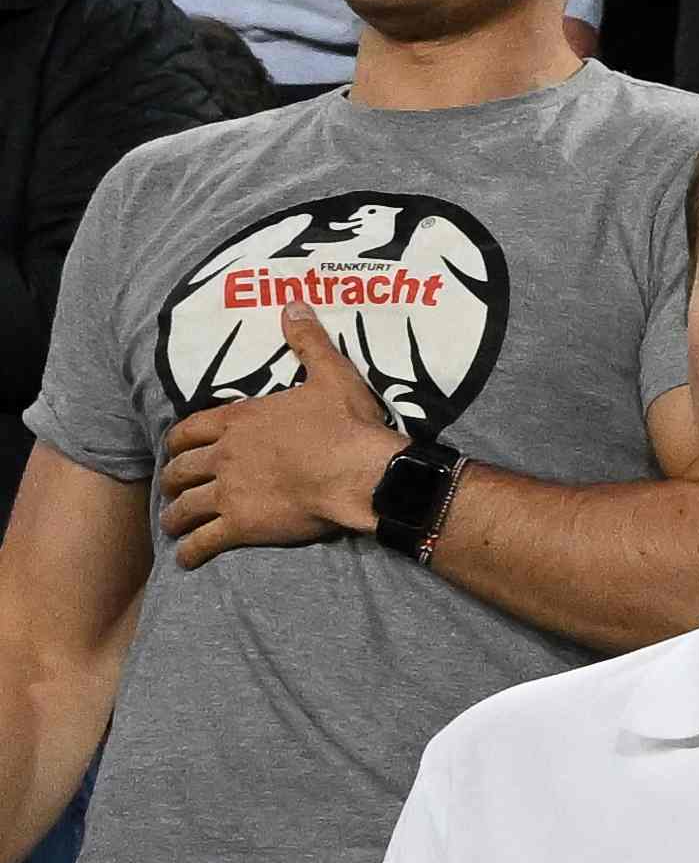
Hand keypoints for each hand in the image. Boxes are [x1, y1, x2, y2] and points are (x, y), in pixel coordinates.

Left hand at [157, 314, 405, 569]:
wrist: (362, 473)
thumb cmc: (347, 425)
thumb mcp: (331, 375)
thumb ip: (307, 342)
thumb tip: (293, 304)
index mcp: (239, 421)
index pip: (187, 431)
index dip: (176, 442)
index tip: (175, 450)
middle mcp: (224, 456)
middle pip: (178, 470)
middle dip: (171, 480)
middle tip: (174, 488)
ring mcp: (229, 492)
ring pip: (183, 507)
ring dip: (174, 516)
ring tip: (175, 524)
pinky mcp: (241, 526)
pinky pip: (202, 542)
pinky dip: (189, 552)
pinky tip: (187, 558)